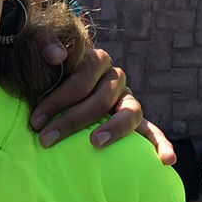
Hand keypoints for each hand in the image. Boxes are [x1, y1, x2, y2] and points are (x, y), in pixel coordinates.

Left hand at [27, 42, 169, 159]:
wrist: (52, 81)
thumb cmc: (42, 70)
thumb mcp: (37, 49)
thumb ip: (43, 42)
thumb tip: (56, 57)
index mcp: (96, 60)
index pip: (83, 76)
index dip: (59, 99)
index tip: (36, 120)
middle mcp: (114, 78)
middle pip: (101, 98)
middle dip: (72, 120)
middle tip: (46, 139)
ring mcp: (127, 99)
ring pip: (130, 112)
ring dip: (114, 128)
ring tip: (95, 143)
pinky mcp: (135, 119)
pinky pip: (152, 131)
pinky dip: (161, 144)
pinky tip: (166, 160)